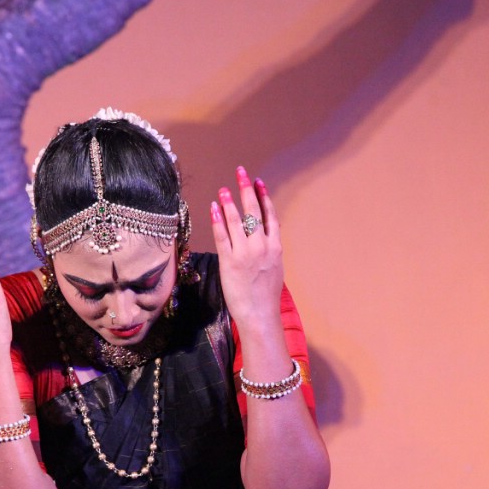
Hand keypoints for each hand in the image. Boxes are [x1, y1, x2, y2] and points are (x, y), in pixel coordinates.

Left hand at [210, 167, 283, 329]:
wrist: (260, 315)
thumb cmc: (266, 296)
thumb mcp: (274, 269)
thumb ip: (269, 251)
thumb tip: (265, 238)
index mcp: (275, 248)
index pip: (270, 216)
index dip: (264, 197)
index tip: (258, 183)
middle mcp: (261, 246)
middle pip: (254, 212)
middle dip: (246, 190)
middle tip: (241, 173)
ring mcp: (245, 253)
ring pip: (237, 221)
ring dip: (229, 202)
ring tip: (223, 189)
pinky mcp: (230, 261)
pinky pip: (222, 235)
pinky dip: (217, 220)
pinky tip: (213, 208)